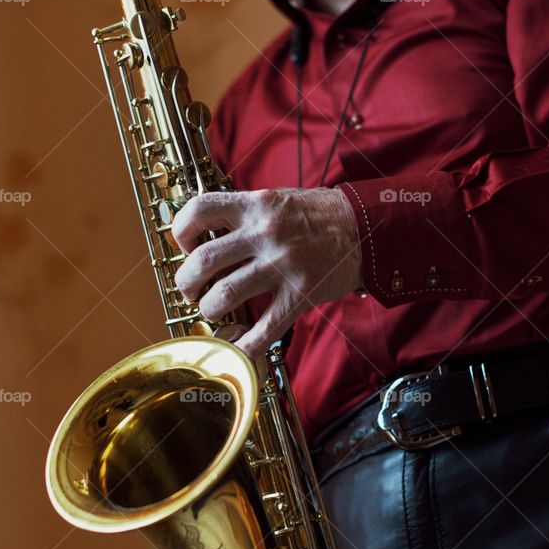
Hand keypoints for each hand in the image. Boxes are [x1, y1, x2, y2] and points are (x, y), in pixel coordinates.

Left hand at [171, 187, 362, 357]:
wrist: (366, 228)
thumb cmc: (318, 214)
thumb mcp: (277, 198)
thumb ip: (244, 213)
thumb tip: (206, 232)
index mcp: (256, 205)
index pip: (199, 210)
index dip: (182, 231)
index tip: (187, 245)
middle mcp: (265, 233)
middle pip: (204, 260)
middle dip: (186, 281)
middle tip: (190, 289)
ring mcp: (283, 265)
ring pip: (226, 294)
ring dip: (210, 308)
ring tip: (212, 310)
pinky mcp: (300, 294)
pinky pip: (267, 327)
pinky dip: (247, 344)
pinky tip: (238, 350)